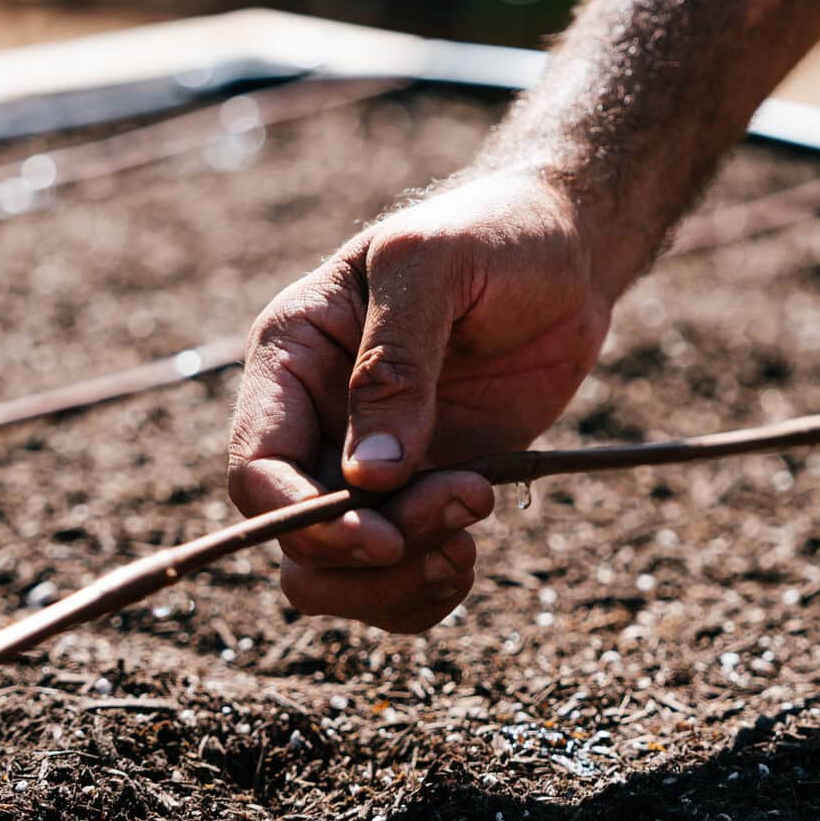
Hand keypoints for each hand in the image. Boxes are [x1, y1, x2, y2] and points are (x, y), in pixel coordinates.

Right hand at [228, 170, 613, 632]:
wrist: (564, 253)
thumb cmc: (491, 233)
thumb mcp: (432, 266)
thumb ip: (395, 364)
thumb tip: (368, 477)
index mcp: (291, 359)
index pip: (255, 470)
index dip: (302, 520)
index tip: (380, 535)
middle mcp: (314, 422)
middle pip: (294, 541)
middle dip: (371, 554)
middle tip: (459, 512)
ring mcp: (364, 467)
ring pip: (335, 576)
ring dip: (401, 580)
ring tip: (471, 527)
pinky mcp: (421, 493)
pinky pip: (394, 579)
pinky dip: (426, 587)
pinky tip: (470, 544)